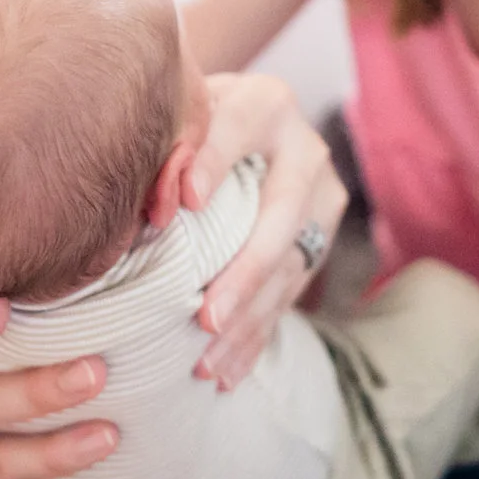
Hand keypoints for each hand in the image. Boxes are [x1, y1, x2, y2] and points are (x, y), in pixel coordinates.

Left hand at [189, 73, 347, 388]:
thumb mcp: (182, 115)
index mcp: (267, 104)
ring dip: (248, 319)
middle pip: (282, 212)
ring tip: (206, 363)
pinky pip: (291, 295)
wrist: (244, 124)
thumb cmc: (194, 122)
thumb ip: (167, 144)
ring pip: (290, 266)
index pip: (240, 129)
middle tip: (205, 318)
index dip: (214, 163)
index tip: (184, 202)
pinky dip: (256, 337)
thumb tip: (156, 203)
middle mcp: (306, 150)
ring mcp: (322, 199)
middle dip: (245, 271)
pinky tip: (226, 374)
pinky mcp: (319, 242)